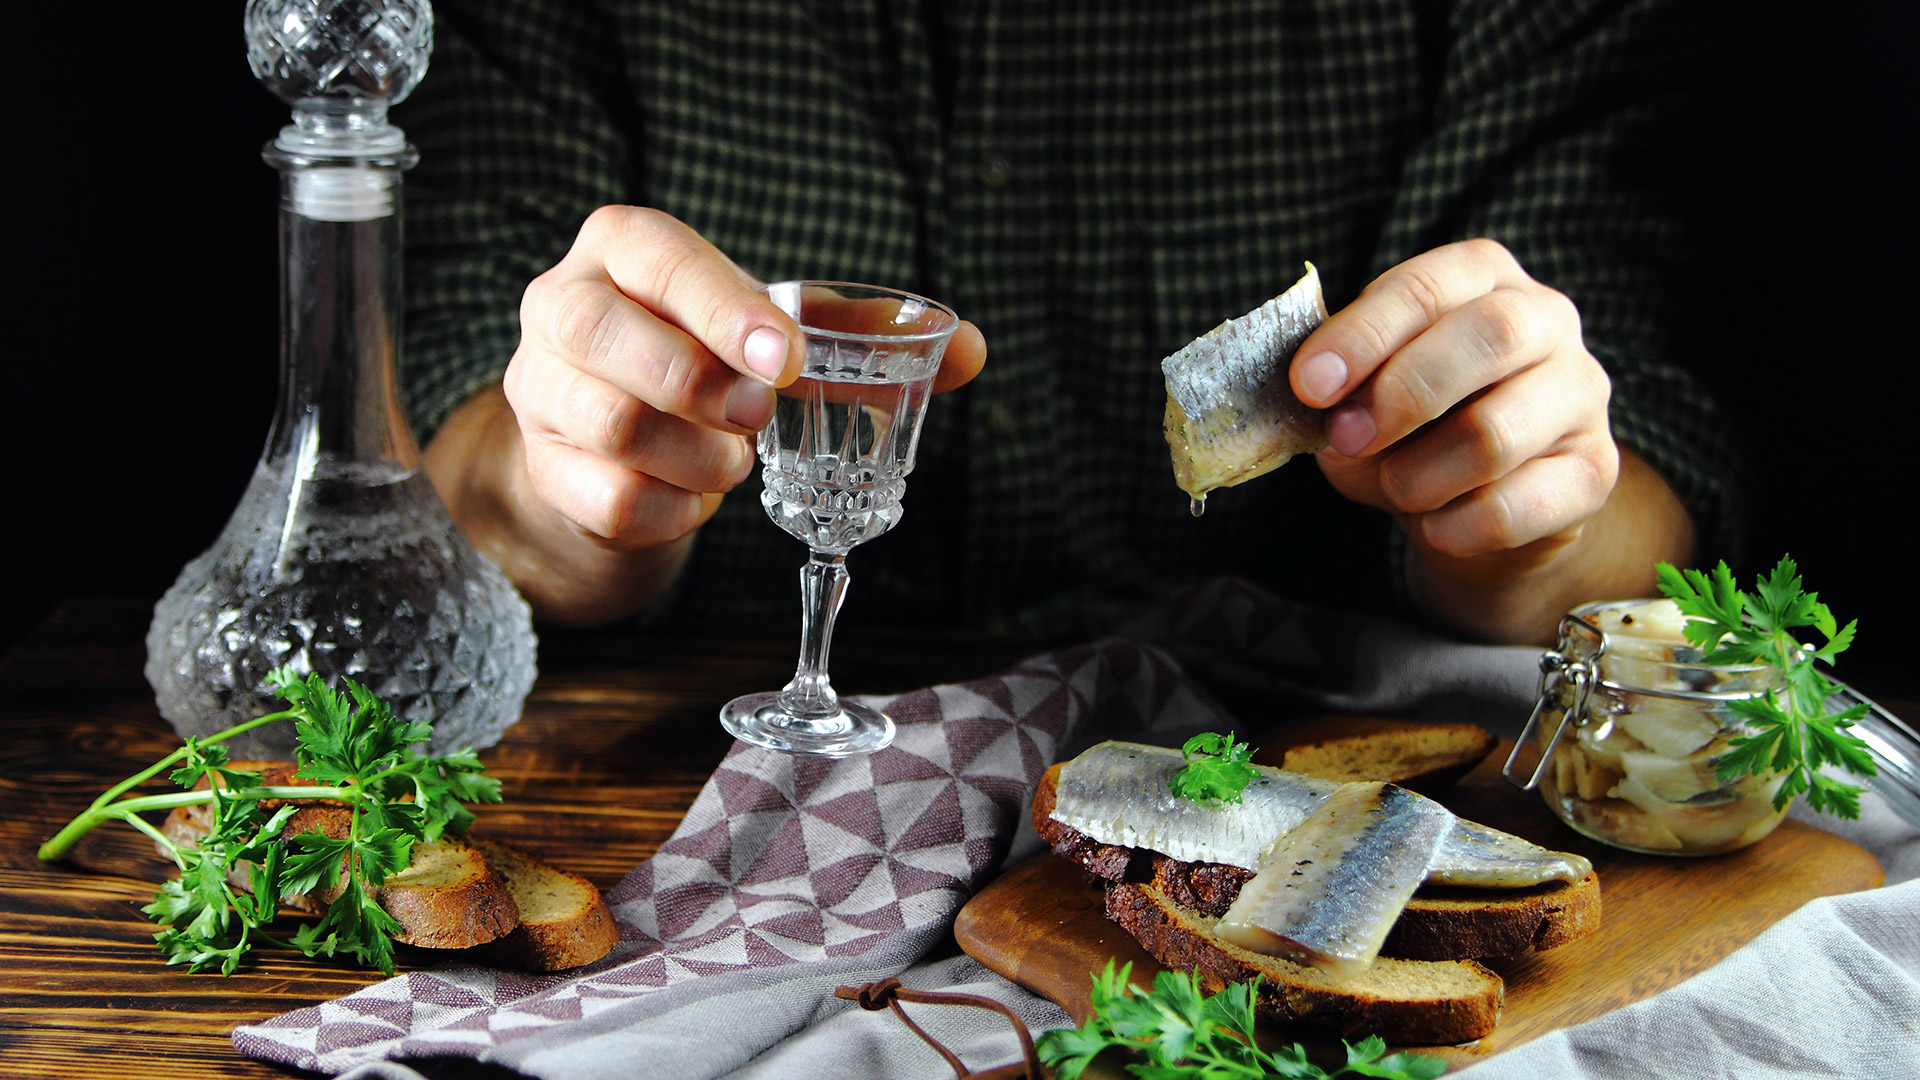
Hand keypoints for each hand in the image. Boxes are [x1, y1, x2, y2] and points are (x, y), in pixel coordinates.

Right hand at [424, 207, 985, 624]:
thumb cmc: (703, 359)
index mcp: (621, 248)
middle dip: (700, 385)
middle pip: (604, 336)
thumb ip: (861, 338)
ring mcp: (540, 390)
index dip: (721, 306)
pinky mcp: (545, 470)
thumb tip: (972, 349)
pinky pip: (611, 499)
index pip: (656, 256)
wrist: (615, 441)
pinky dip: (676, 510)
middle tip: (758, 417)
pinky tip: (698, 498)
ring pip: (613, 426)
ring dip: (699, 457)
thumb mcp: (773, 334)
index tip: (784, 359)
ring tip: (735, 461)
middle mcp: (560, 307)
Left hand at [1289, 239, 1690, 641]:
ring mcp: (1581, 394)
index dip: (1363, 335)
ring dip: (1419, 474)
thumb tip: (1323, 407)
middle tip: (1348, 438)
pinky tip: (1435, 525)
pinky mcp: (1595, 471)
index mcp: (1481, 277)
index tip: (1309, 384)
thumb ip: (1343, 392)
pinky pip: (1514, 506)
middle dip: (1403, 394)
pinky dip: (1454, 526)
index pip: (1426, 287)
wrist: (1478, 509)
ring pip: (1496, 432)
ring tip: (1395, 488)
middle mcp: (1546, 320)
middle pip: (1490, 336)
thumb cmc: (1411, 431)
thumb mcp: (1362, 399)